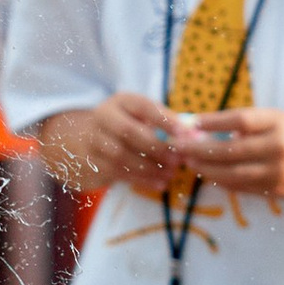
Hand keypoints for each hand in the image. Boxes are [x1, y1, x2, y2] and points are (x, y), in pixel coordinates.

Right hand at [37, 92, 209, 200]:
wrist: (87, 140)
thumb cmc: (129, 126)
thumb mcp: (144, 116)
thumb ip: (169, 123)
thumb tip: (196, 135)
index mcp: (121, 101)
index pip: (142, 106)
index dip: (164, 119)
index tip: (184, 133)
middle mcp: (103, 117)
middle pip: (128, 131)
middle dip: (156, 147)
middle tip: (178, 159)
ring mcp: (94, 140)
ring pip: (120, 155)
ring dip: (149, 167)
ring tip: (171, 174)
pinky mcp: (93, 162)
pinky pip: (117, 173)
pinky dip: (141, 180)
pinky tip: (160, 183)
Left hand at [174, 104, 283, 208]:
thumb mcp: (278, 118)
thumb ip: (249, 124)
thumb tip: (207, 128)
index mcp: (278, 122)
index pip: (240, 119)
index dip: (213, 121)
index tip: (191, 122)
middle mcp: (278, 146)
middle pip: (232, 149)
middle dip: (201, 149)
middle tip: (181, 147)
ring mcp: (278, 172)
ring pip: (234, 173)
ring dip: (208, 169)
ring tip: (190, 163)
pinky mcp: (277, 190)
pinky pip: (243, 187)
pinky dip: (223, 182)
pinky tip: (210, 176)